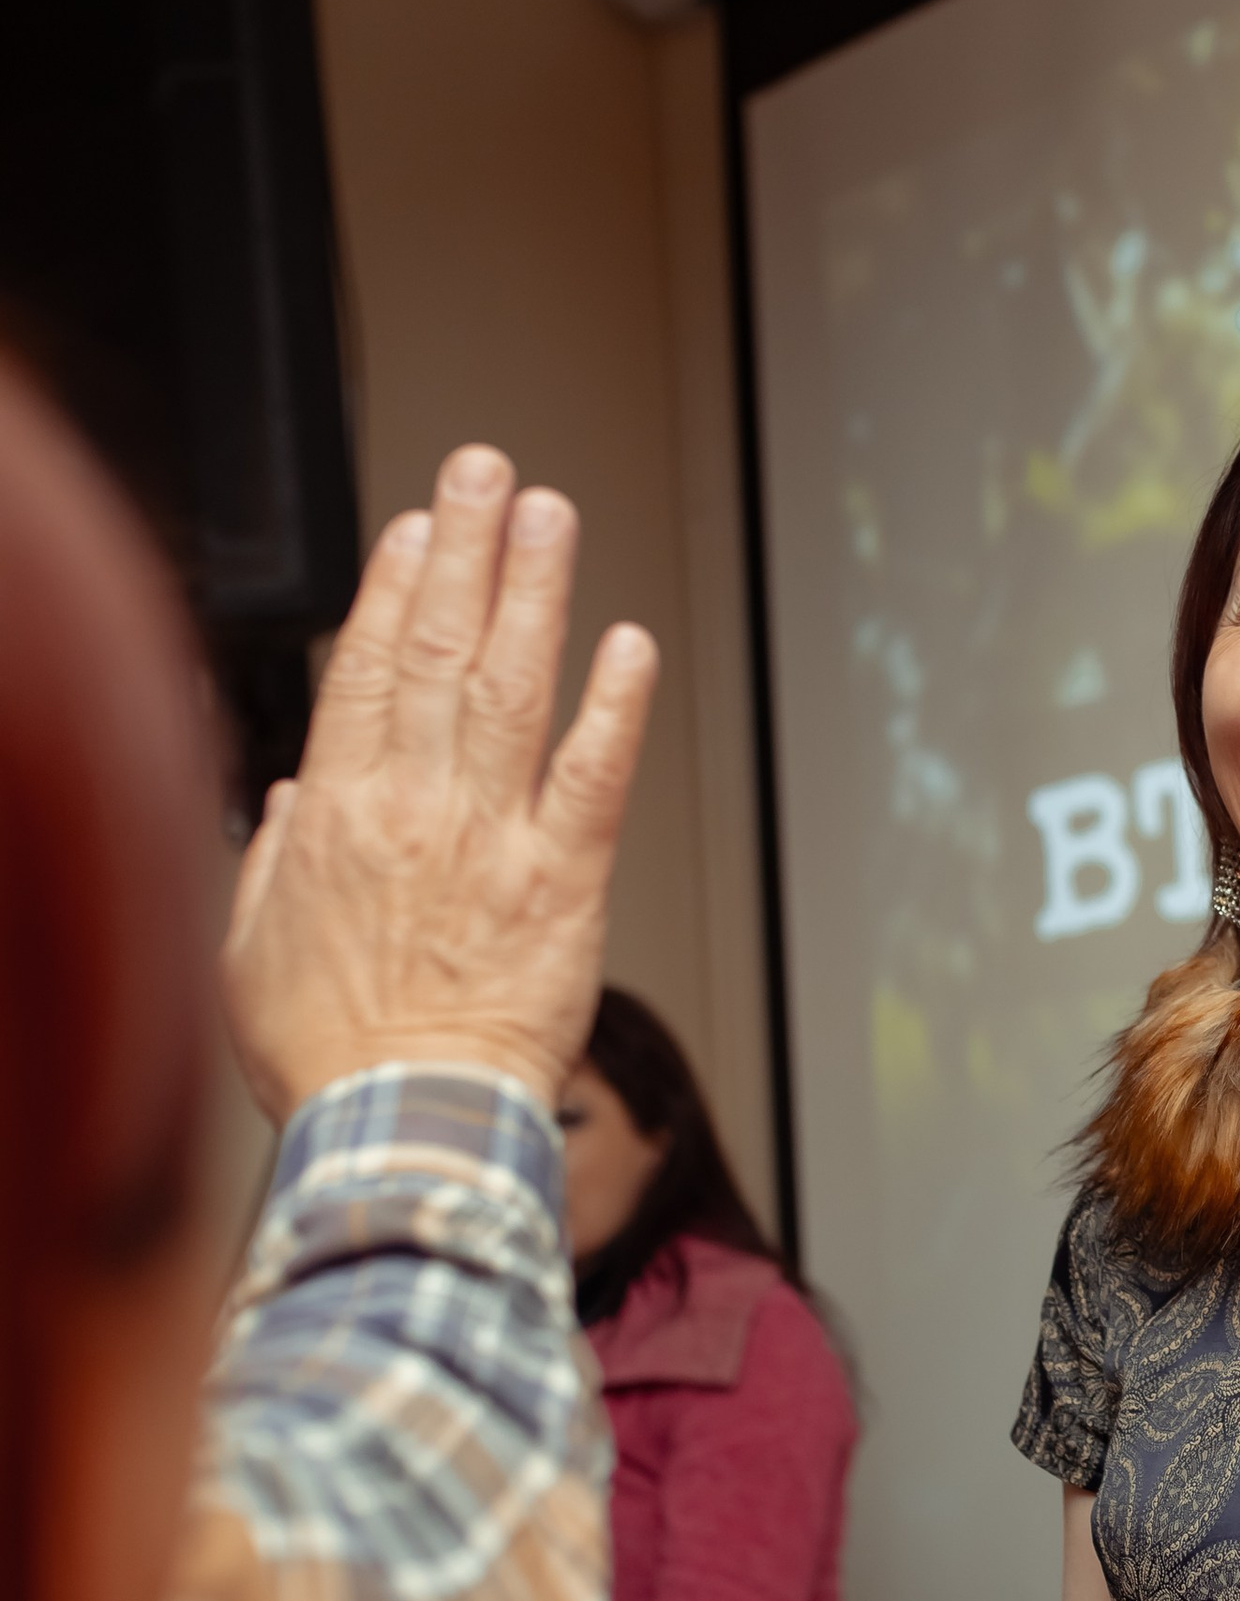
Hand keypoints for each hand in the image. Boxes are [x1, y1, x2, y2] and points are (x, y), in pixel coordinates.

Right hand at [224, 444, 658, 1121]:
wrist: (408, 1127)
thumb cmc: (331, 1058)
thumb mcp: (248, 952)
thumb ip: (277, 860)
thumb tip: (297, 797)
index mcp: (338, 817)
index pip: (364, 671)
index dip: (391, 588)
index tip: (413, 529)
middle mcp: (418, 809)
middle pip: (437, 650)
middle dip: (462, 550)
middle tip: (485, 473)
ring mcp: (495, 840)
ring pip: (513, 688)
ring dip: (533, 592)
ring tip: (548, 515)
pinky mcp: (566, 884)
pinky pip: (595, 778)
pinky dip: (615, 707)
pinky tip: (630, 646)